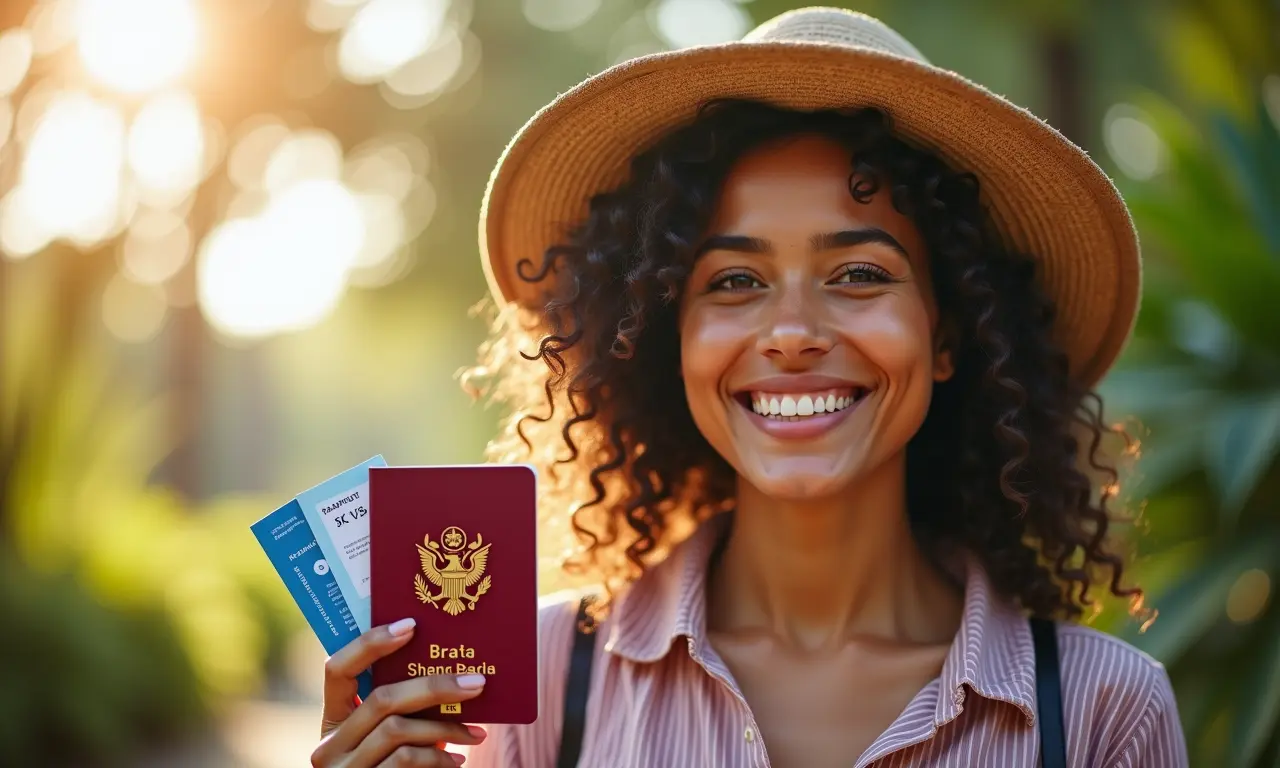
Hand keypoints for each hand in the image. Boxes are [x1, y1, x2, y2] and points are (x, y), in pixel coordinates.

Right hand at [311, 618, 487, 766]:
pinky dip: (438, 759)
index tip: (412, 626)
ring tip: (476, 733)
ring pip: (397, 731)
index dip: (370, 643)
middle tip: (477, 682)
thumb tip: (453, 669)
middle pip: (382, 699)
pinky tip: (459, 761)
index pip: (336, 669)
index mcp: (333, 719)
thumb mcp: (390, 735)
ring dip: (445, 729)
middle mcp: (328, 745)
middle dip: (435, 687)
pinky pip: (405, 762)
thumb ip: (402, 707)